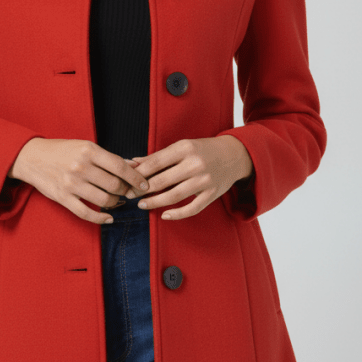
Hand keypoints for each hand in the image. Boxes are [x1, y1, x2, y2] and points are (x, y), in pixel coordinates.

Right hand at [8, 138, 150, 224]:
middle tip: (130, 193)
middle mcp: (81, 166)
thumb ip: (109, 157)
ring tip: (117, 201)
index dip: (136, 178)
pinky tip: (108, 218)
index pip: (120, 166)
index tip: (144, 185)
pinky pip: (86, 213)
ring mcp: (71, 183)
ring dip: (116, 203)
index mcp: (89, 150)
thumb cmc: (62, 151)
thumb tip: (135, 165)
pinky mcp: (63, 198)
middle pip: (114, 185)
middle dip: (127, 191)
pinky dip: (101, 219)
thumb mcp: (86, 147)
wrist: (32, 157)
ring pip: (104, 200)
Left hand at [125, 136, 253, 220]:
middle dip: (143, 189)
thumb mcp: (181, 146)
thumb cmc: (203, 150)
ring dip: (155, 202)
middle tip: (130, 195)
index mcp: (185, 148)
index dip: (139, 173)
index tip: (127, 180)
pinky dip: (177, 214)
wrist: (234, 155)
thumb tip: (132, 163)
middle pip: (162, 180)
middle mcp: (195, 164)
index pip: (155, 162)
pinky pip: (192, 208)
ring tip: (142, 204)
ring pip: (174, 196)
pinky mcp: (212, 194)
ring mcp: (205, 180)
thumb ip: (158, 156)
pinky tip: (164, 215)